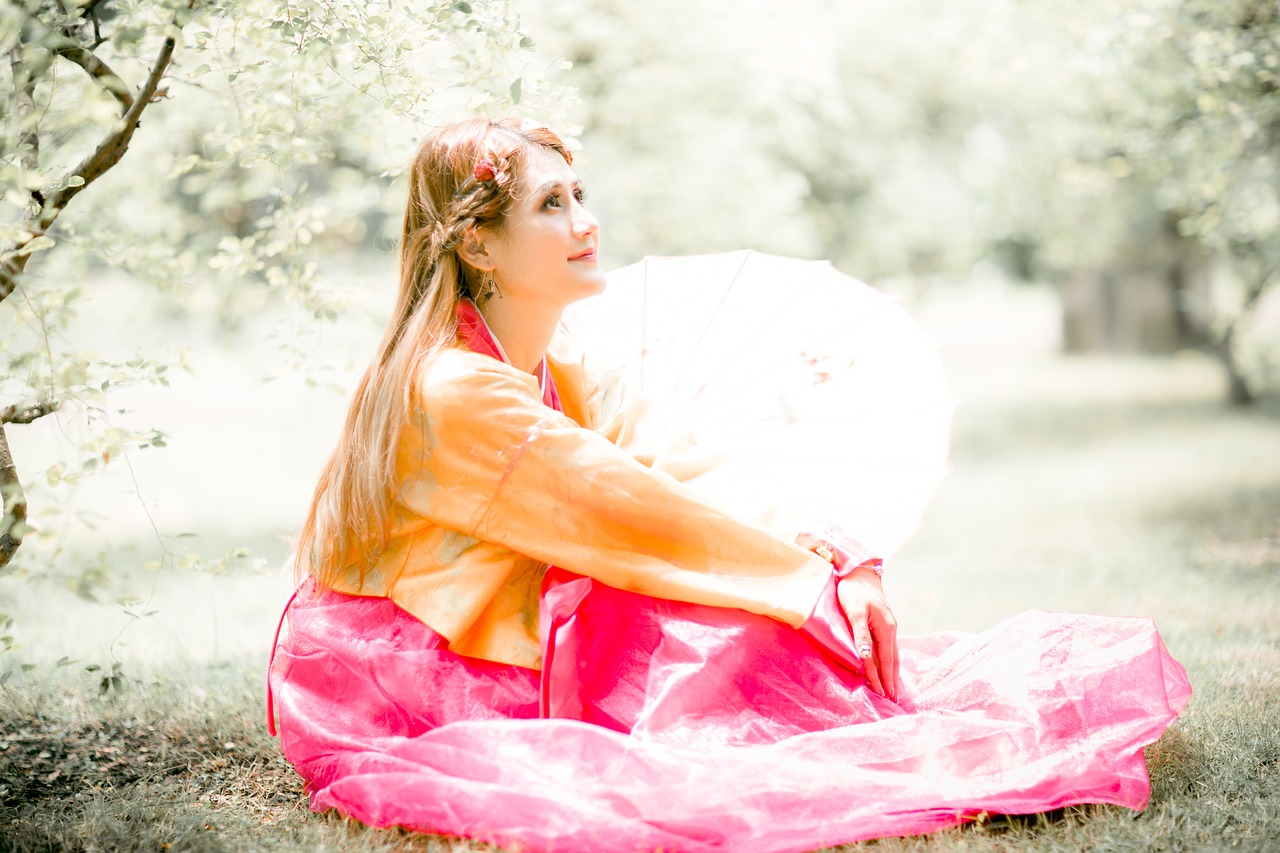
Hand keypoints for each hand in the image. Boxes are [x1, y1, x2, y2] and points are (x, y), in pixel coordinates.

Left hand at [836, 567, 898, 701]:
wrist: (858, 570)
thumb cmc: (853, 590)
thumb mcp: (854, 612)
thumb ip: (861, 635)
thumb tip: (867, 658)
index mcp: (886, 628)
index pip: (885, 660)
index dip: (884, 678)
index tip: (885, 696)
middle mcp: (891, 629)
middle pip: (893, 660)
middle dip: (893, 681)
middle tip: (893, 700)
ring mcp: (889, 626)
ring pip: (892, 654)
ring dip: (892, 673)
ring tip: (892, 689)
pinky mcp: (883, 624)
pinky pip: (888, 648)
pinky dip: (889, 661)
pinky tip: (887, 667)